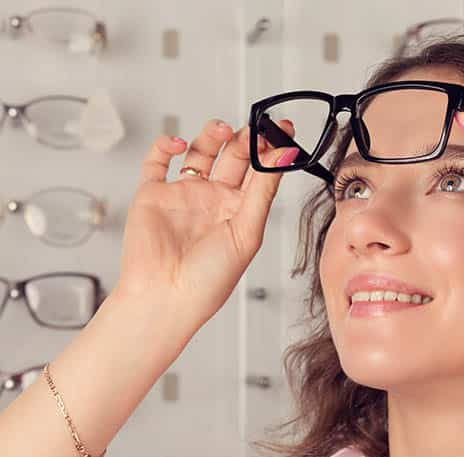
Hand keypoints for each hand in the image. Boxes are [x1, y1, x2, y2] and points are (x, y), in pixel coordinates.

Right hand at [113, 118, 297, 338]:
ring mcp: (183, 195)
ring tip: (222, 129)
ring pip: (199, 153)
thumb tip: (282, 157)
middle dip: (245, 138)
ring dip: (210, 136)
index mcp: (239, 211)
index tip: (283, 126)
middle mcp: (213, 200)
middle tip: (255, 124)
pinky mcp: (152, 194)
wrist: (165, 298)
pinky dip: (164, 145)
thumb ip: (262, 192)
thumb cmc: (209, 279)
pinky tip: (177, 143)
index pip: (259, 172)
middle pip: (232, 157)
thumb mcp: (247, 232)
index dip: (271, 149)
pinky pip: (156, 161)